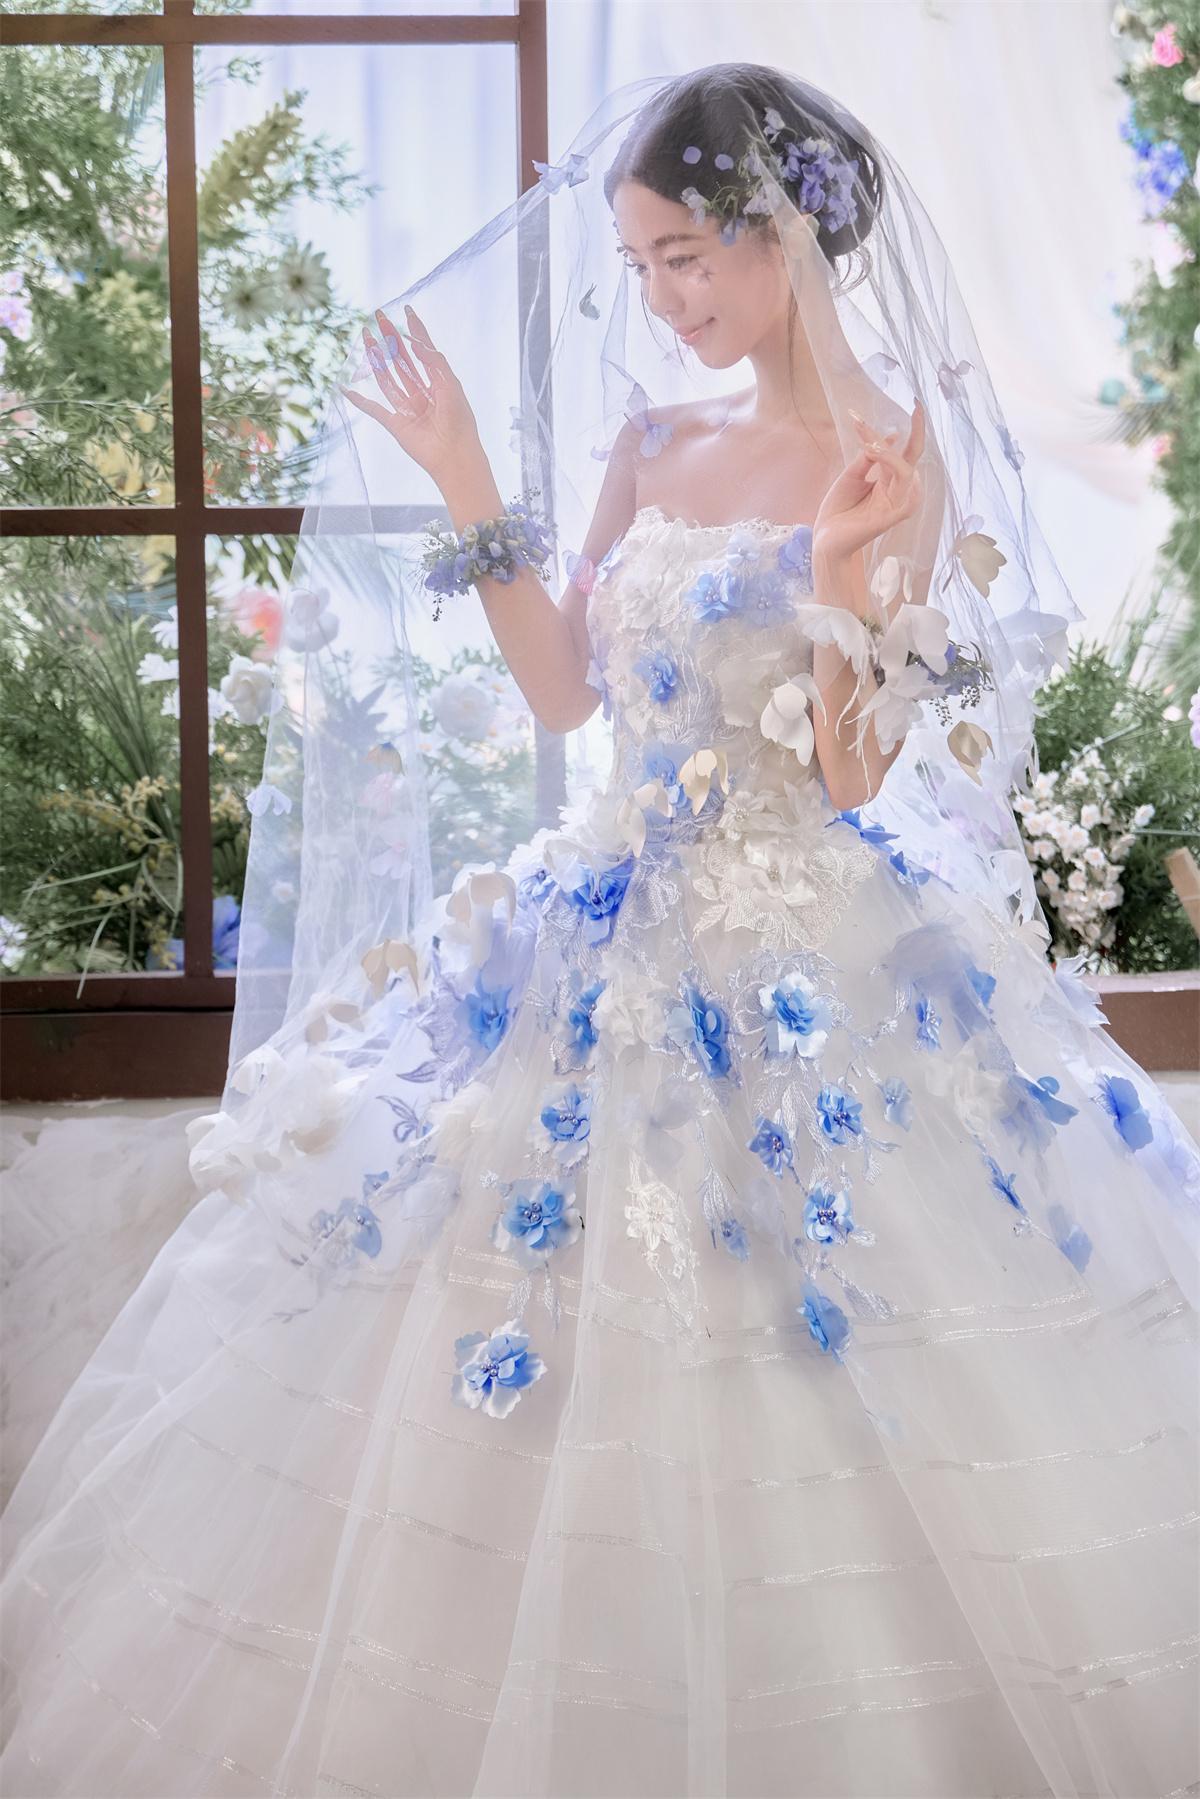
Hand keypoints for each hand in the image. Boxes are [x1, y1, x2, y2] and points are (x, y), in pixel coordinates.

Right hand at [339, 304, 482, 484]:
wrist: (455, 456)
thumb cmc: (459, 422)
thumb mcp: (450, 386)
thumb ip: (434, 362)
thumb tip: (416, 343)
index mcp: (438, 383)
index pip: (424, 351)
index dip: (416, 330)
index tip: (408, 310)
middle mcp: (421, 393)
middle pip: (402, 359)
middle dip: (391, 338)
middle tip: (378, 316)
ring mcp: (407, 408)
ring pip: (387, 377)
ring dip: (376, 357)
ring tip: (366, 336)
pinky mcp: (396, 424)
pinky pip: (374, 410)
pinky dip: (359, 401)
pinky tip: (347, 389)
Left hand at [811, 399, 924, 572]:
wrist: (825, 539)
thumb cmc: (838, 510)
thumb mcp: (851, 476)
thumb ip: (868, 458)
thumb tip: (890, 436)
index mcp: (887, 480)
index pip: (898, 451)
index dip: (892, 431)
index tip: (881, 410)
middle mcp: (896, 490)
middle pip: (911, 457)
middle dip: (918, 431)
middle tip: (917, 406)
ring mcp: (895, 504)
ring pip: (907, 473)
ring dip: (892, 455)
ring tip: (869, 444)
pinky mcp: (891, 517)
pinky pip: (907, 497)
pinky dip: (897, 474)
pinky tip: (885, 459)